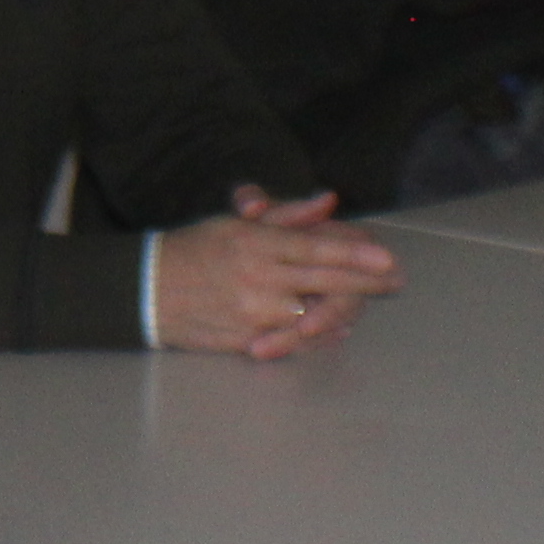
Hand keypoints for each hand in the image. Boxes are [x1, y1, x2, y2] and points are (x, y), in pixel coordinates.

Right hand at [151, 189, 403, 360]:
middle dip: (366, 282)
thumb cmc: (195, 250)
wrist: (149, 292)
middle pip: (325, 282)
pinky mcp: (248, 341)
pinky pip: (295, 341)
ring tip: (365, 305)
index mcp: (255, 244)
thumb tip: (326, 202)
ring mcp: (255, 315)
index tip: (385, 257)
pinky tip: (337, 329)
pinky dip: (320, 336)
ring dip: (346, 310)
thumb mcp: (235, 222)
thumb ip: (286, 215)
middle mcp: (258, 280)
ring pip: (315, 316)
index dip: (354, 255)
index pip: (314, 249)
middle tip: (395, 280)